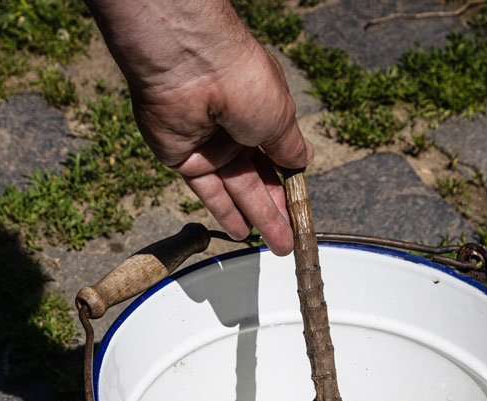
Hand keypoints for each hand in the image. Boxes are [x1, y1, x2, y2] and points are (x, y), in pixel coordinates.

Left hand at [86, 0, 313, 254]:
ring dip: (256, 216)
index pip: (278, 155)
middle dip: (276, 208)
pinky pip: (207, 190)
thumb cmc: (244, 83)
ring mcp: (209, 144)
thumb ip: (289, 147)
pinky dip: (223, 211)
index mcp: (262, 111)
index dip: (289, 183)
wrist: (192, 70)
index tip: (300, 210)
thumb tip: (303, 162)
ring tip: (277, 245)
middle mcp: (236, 127)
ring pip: (236, 187)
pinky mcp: (183, 157)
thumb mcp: (280, 118)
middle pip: (258, 177)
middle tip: (291, 239)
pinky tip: (240, 232)